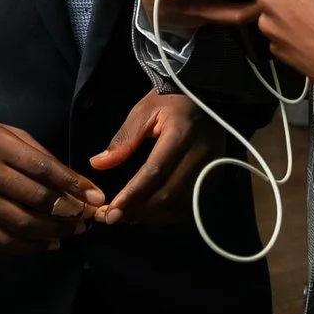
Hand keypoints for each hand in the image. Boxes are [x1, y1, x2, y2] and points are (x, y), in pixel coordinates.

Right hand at [0, 121, 103, 251]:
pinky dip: (32, 247)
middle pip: (35, 200)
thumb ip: (46, 160)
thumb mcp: (14, 137)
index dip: (72, 185)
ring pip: (22, 226)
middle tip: (88, 217)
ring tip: (74, 231)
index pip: (42, 169)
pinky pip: (5, 242)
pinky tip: (51, 243)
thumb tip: (83, 187)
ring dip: (55, 232)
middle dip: (69, 212)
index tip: (96, 197)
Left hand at [88, 91, 215, 225]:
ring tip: (127, 217)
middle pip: (167, 195)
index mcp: (180, 134)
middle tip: (113, 218)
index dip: (131, 195)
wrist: (207, 94)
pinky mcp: (215, 177)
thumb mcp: (144, 111)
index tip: (111, 212)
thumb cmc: (171, 100)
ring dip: (151, 217)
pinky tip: (149, 213)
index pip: (153, 172)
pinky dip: (167, 214)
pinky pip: (190, 204)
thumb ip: (123, 140)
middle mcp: (199, 155)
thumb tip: (98, 164)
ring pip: (179, 205)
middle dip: (137, 211)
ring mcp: (210, 168)